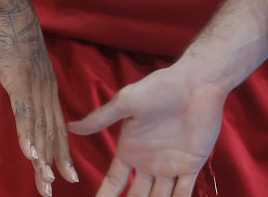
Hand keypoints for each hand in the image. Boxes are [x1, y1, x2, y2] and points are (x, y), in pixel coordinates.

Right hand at [0, 2, 78, 194]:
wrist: (8, 8)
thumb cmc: (10, 37)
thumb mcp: (17, 69)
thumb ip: (19, 89)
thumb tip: (13, 105)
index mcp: (46, 89)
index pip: (56, 127)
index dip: (61, 151)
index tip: (65, 175)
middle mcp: (46, 90)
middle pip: (52, 133)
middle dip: (54, 162)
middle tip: (54, 188)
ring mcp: (34, 85)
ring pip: (42, 127)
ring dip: (43, 156)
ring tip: (45, 180)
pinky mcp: (19, 79)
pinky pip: (25, 111)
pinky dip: (28, 133)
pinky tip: (31, 153)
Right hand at [69, 62, 226, 196]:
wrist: (196, 82)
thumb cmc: (160, 88)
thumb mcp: (126, 102)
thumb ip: (101, 118)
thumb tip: (71, 127)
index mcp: (129, 152)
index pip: (113, 185)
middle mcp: (147, 164)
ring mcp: (170, 166)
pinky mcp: (191, 165)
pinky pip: (183, 192)